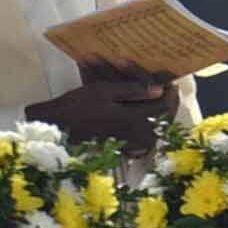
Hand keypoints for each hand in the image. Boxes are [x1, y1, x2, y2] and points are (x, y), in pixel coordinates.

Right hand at [27, 59, 172, 157]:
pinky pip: (142, 135)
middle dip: (166, 102)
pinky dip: (144, 122)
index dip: (170, 93)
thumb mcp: (104, 91)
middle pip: (163, 118)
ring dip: (156, 112)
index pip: (165, 107)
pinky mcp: (122, 144)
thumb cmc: (77, 106)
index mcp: (134, 119)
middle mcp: (135, 133)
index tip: (170, 83)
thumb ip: (133, 91)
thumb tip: (160, 90)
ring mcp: (129, 140)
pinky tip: (140, 115)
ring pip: (154, 126)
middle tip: (166, 90)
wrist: (57, 126)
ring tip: (155, 100)